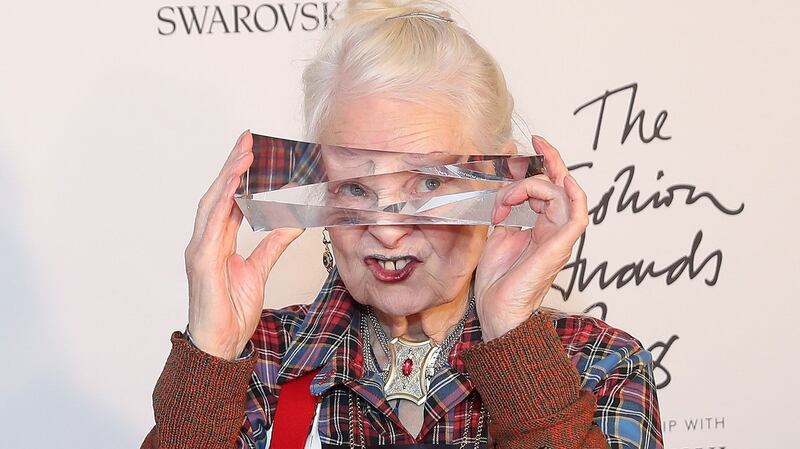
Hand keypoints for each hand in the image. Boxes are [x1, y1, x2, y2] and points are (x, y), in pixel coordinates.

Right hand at [185, 130, 302, 359]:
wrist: (221, 344)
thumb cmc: (231, 311)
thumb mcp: (259, 271)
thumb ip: (273, 244)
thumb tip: (294, 221)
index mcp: (217, 242)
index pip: (228, 200)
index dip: (238, 175)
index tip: (251, 150)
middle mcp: (205, 242)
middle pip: (217, 195)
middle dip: (231, 166)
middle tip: (247, 139)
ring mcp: (199, 251)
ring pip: (211, 205)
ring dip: (227, 178)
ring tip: (243, 155)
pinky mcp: (200, 264)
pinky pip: (211, 229)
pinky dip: (221, 206)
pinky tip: (232, 189)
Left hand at [474, 136, 588, 340]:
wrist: (498, 311)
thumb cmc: (497, 282)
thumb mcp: (496, 235)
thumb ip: (505, 212)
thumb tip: (502, 188)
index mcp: (541, 227)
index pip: (549, 187)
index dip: (544, 162)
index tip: (531, 142)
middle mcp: (554, 230)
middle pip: (560, 184)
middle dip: (549, 159)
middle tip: (535, 142)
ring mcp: (558, 238)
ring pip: (561, 194)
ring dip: (531, 187)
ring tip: (505, 202)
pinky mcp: (559, 246)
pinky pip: (577, 215)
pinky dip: (573, 195)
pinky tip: (561, 182)